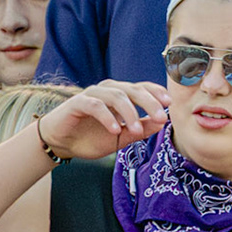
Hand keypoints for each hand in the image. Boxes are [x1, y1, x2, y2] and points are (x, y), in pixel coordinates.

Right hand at [37, 81, 169, 159]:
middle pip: (132, 90)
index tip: (169, 104)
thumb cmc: (93, 137)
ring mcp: (92, 95)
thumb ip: (142, 129)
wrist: (62, 143)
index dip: (156, 93)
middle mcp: (108, 91)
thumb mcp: (123, 137)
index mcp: (121, 96)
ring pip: (116, 96)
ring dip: (130, 114)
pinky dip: (107, 117)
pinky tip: (115, 130)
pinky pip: (95, 105)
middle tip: (160, 118)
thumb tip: (162, 122)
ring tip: (136, 131)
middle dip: (149, 104)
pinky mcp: (77, 103)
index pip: (142, 88)